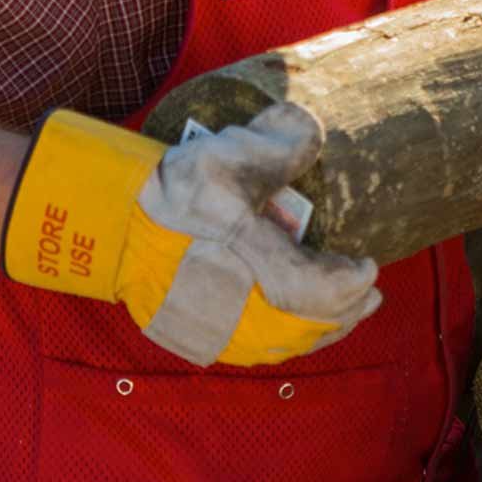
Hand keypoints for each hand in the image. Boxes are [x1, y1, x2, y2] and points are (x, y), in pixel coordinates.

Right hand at [0, 102, 379, 365]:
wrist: (113, 226)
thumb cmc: (175, 190)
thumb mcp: (229, 155)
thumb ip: (281, 142)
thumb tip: (313, 132)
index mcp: (255, 259)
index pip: (319, 288)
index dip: (350, 282)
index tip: (368, 264)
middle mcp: (243, 302)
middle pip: (309, 325)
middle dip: (346, 312)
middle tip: (368, 296)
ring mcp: (219, 324)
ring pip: (284, 343)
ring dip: (319, 331)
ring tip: (343, 315)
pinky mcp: (199, 333)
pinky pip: (254, 350)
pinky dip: (284, 343)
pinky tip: (293, 331)